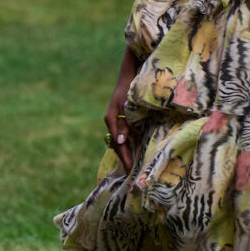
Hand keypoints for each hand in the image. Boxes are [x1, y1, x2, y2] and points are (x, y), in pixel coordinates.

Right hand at [105, 49, 138, 172]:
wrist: (129, 75)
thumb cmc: (127, 89)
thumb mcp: (124, 106)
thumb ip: (123, 124)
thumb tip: (121, 142)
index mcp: (112, 121)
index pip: (119, 145)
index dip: (125, 158)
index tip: (130, 170)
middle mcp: (113, 123)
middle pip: (120, 146)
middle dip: (126, 159)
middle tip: (133, 174)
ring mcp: (119, 121)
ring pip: (124, 142)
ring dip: (129, 153)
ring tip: (135, 167)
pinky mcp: (125, 119)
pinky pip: (128, 135)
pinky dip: (132, 144)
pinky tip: (138, 151)